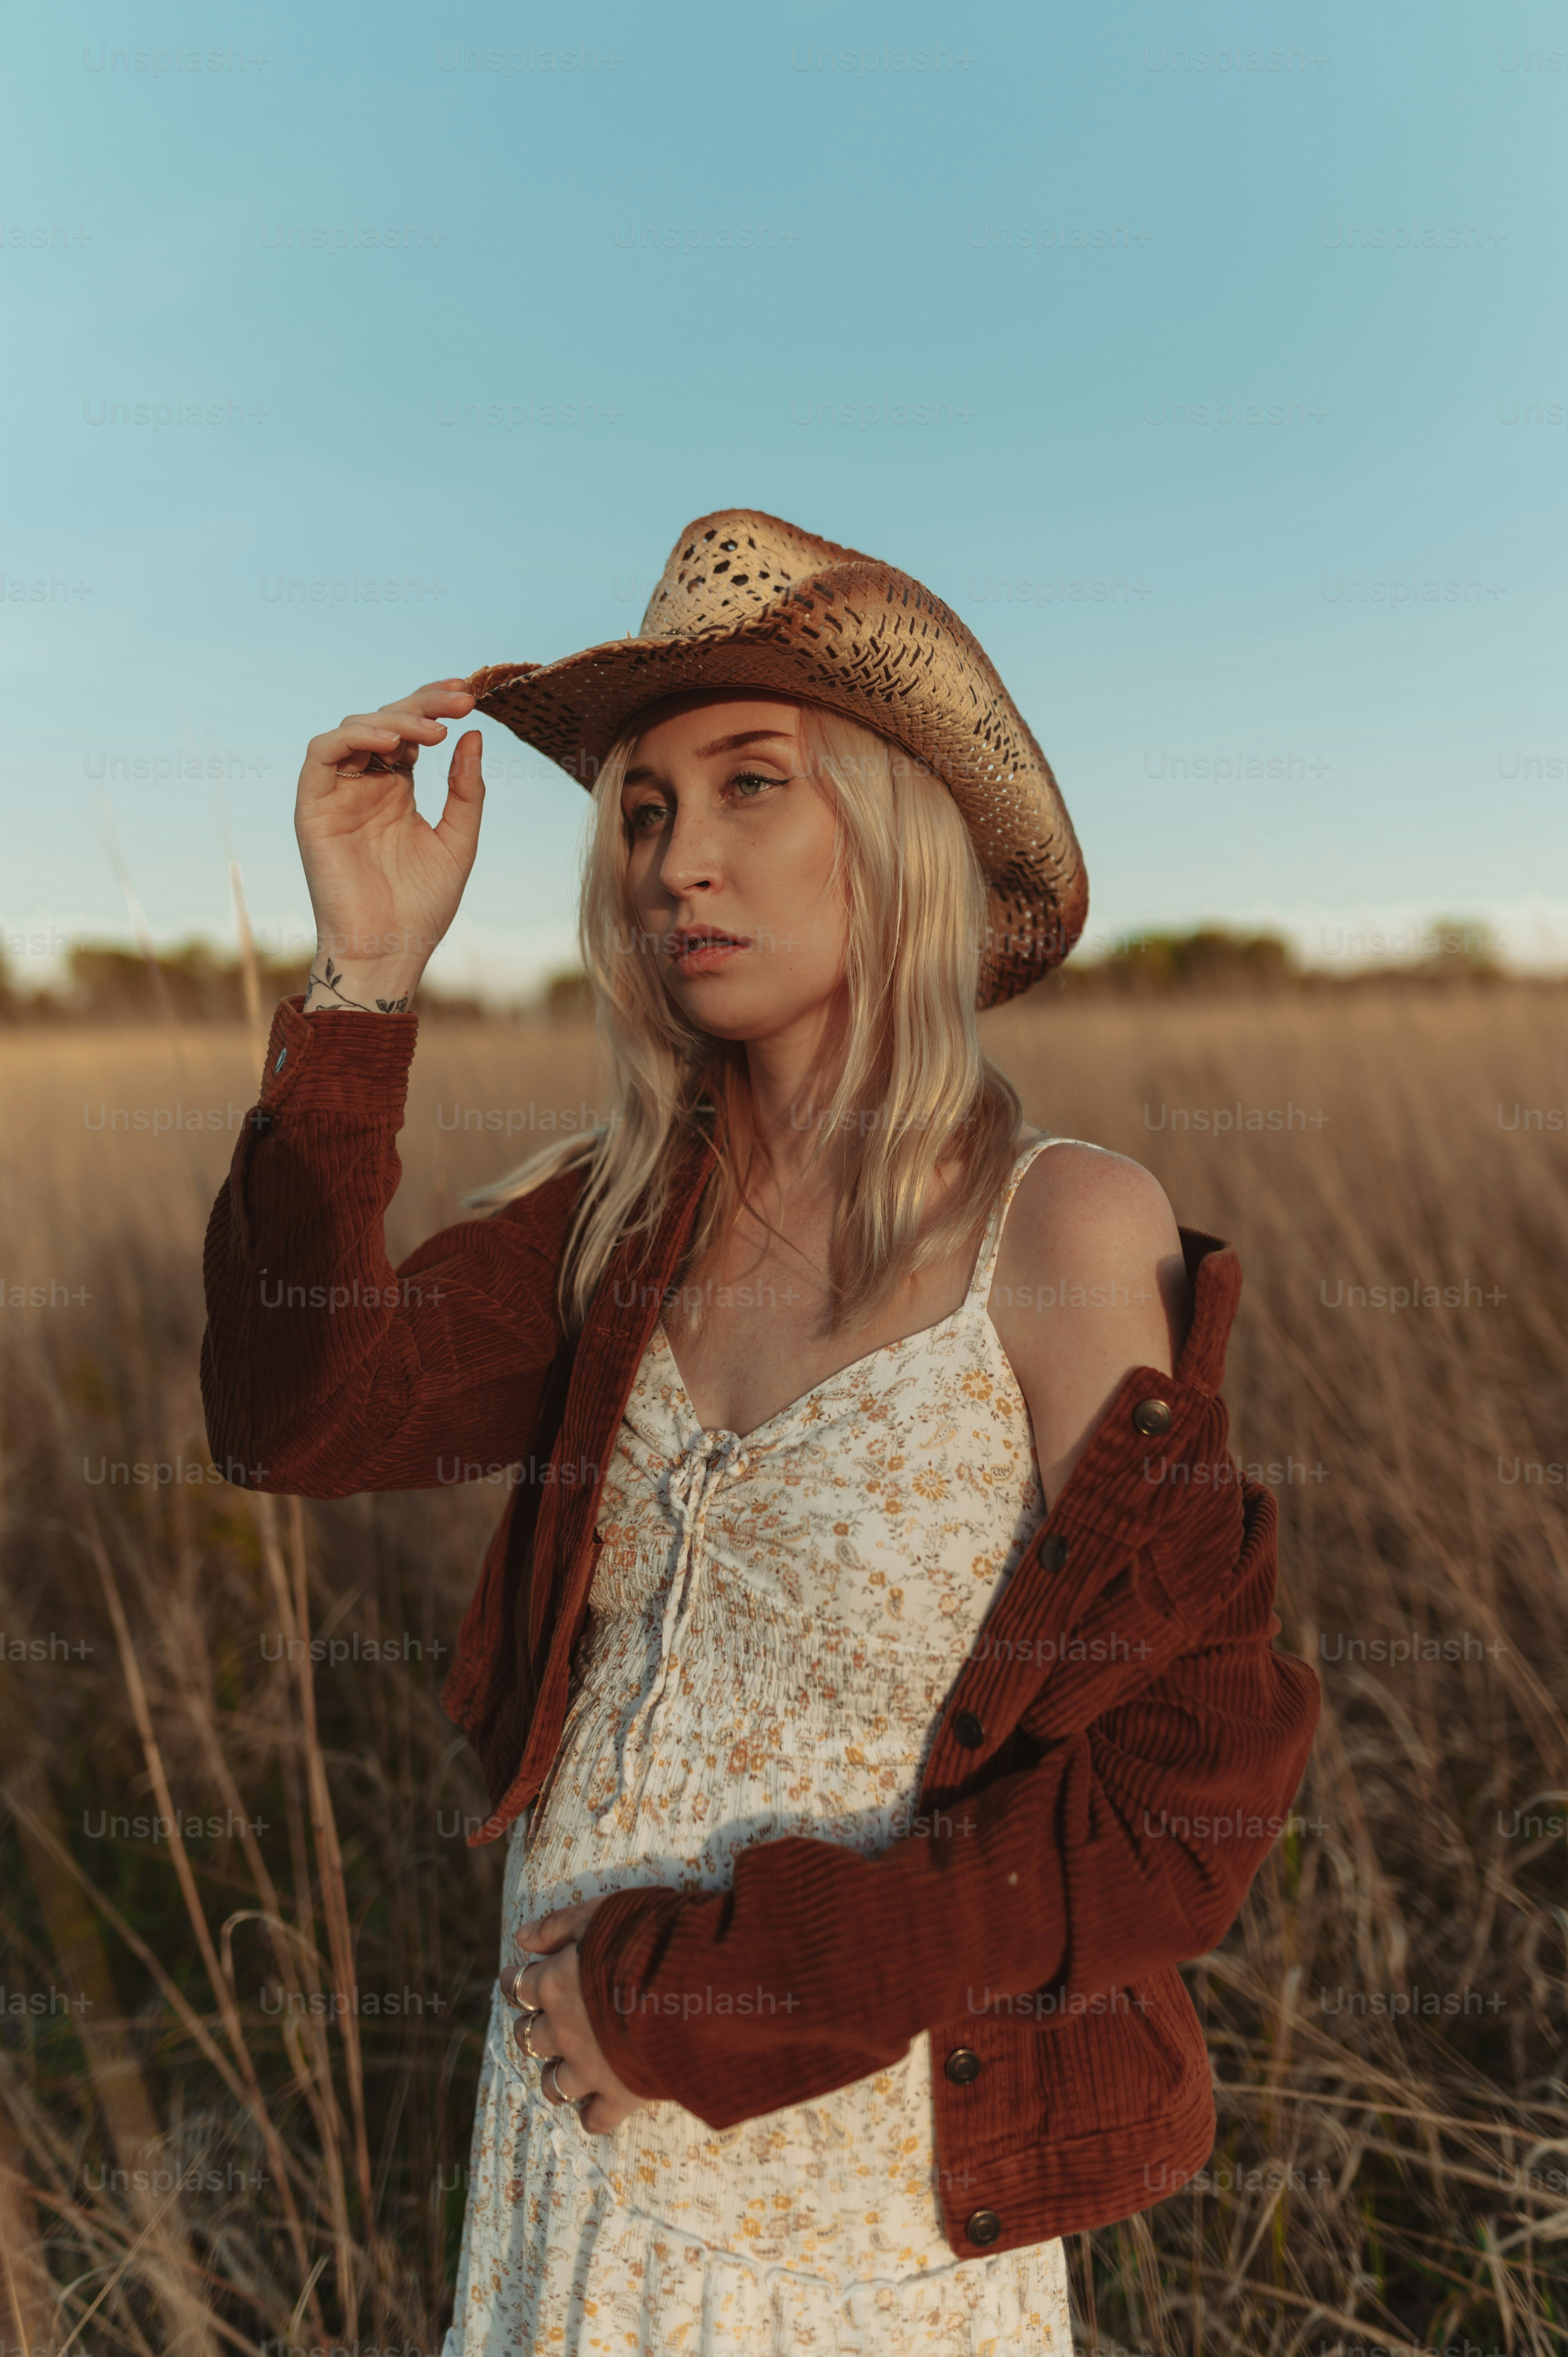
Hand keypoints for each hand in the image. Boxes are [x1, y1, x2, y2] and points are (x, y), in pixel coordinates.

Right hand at [295, 678, 485, 1012]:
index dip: (436, 707)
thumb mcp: (458, 841)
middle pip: (385, 721)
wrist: (388, 949)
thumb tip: (473, 735)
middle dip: (423, 703)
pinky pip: (321, 754)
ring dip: (394, 719)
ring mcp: (337, 793)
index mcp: (395, 790)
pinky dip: (354, 738)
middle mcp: (363, 785)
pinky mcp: (312, 807)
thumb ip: (465, 790)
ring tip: (433, 730)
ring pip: (354, 729)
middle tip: (462, 699)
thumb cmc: (422, 906)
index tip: (470, 696)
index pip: (411, 731)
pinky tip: (393, 743)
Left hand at [503, 1902, 646, 2133]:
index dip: (515, 1982)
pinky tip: (598, 2105)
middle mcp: (563, 2030)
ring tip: (566, 2067)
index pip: (518, 1987)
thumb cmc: (648, 1939)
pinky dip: (592, 2115)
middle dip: (532, 2029)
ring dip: (554, 2075)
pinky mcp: (620, 2094)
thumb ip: (557, 1926)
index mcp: (554, 1985)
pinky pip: (595, 2119)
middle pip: (529, 2037)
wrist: (692, 1983)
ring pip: (553, 2084)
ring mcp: (589, 2068)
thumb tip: (520, 1937)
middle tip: (546, 2021)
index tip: (518, 1979)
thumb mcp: (598, 1915)